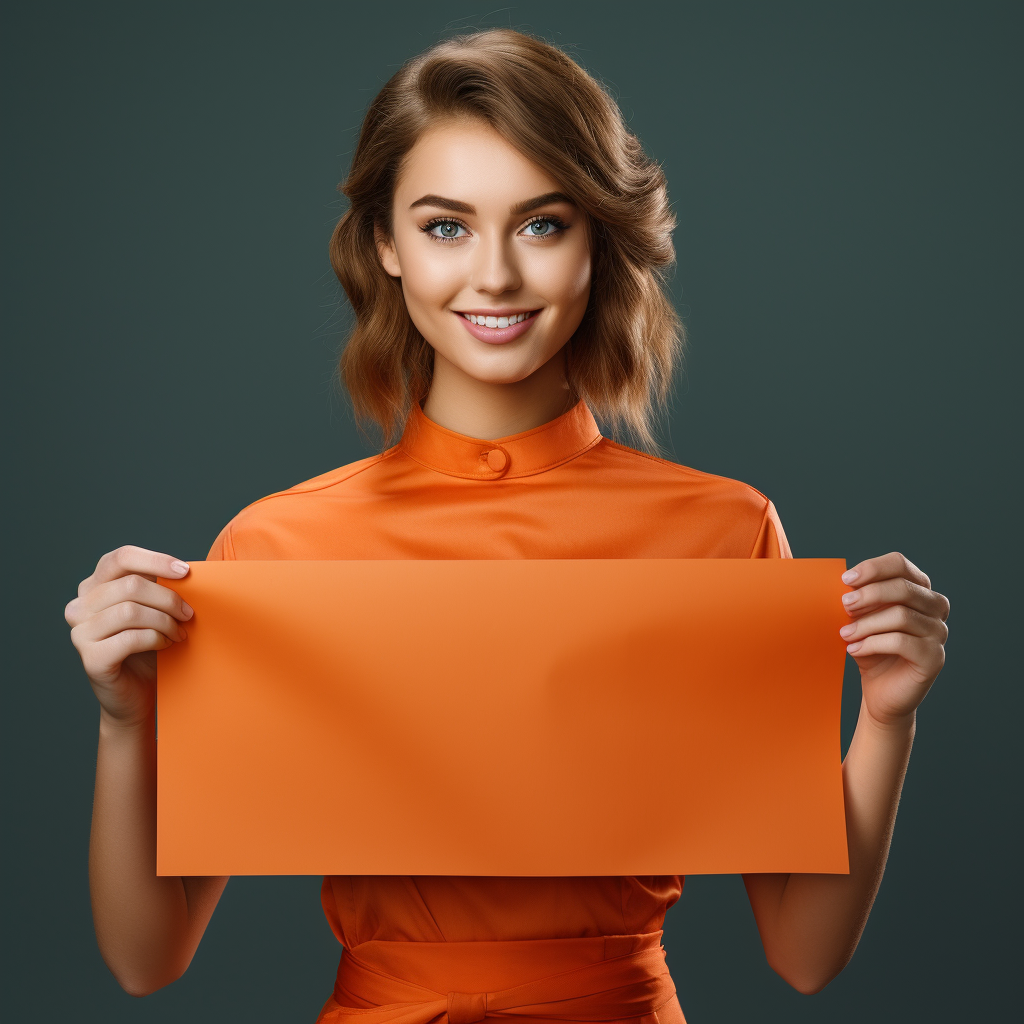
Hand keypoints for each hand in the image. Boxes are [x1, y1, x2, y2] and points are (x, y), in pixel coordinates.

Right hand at [66, 546, 192, 726]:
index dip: (156, 560)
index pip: (121, 557)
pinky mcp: (90, 658)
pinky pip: (131, 638)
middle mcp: (80, 606)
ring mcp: (80, 632)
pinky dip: (156, 639)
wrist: (137, 693)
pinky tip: (165, 645)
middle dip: (168, 598)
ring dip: (164, 621)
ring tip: (178, 632)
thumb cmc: (147, 647)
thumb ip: (157, 587)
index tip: (186, 572)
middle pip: (131, 584)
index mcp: (94, 586)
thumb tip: (184, 571)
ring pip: (130, 610)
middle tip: (188, 614)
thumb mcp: (152, 609)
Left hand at [839, 552, 948, 726]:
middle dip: (868, 595)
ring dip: (866, 623)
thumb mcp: (860, 619)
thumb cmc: (870, 649)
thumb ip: (857, 599)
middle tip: (843, 605)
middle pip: (903, 588)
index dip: (873, 568)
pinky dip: (872, 643)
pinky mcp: (934, 658)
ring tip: (844, 633)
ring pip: (901, 616)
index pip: (900, 564)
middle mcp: (936, 608)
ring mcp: (939, 633)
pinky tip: (853, 650)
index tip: (845, 579)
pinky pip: (902, 642)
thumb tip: (842, 583)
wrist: (880, 692)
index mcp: (919, 590)